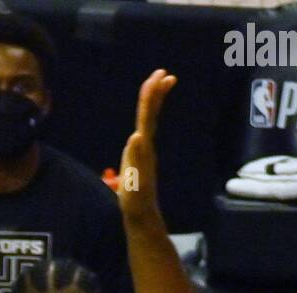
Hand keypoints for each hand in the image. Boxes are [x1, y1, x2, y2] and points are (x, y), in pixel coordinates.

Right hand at [117, 69, 175, 222]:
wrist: (141, 215)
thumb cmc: (135, 201)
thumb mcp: (134, 180)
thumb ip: (134, 158)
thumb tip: (136, 136)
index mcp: (142, 148)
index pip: (147, 116)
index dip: (151, 96)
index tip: (159, 76)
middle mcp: (145, 146)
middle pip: (150, 114)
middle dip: (155, 93)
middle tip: (163, 73)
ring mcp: (144, 152)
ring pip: (149, 121)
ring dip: (153, 102)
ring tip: (160, 85)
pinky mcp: (140, 159)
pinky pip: (144, 131)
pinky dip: (146, 119)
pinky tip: (146, 113)